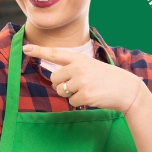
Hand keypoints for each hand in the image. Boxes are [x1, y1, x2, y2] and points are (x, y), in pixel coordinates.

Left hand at [24, 44, 141, 111]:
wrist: (125, 89)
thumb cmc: (106, 78)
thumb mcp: (90, 66)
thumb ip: (73, 68)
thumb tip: (56, 80)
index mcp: (79, 58)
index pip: (55, 53)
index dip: (39, 51)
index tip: (25, 48)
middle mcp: (78, 67)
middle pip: (54, 79)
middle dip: (61, 85)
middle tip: (77, 85)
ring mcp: (81, 81)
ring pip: (61, 91)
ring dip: (70, 94)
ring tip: (86, 90)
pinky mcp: (85, 94)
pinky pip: (71, 102)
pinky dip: (79, 102)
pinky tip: (91, 97)